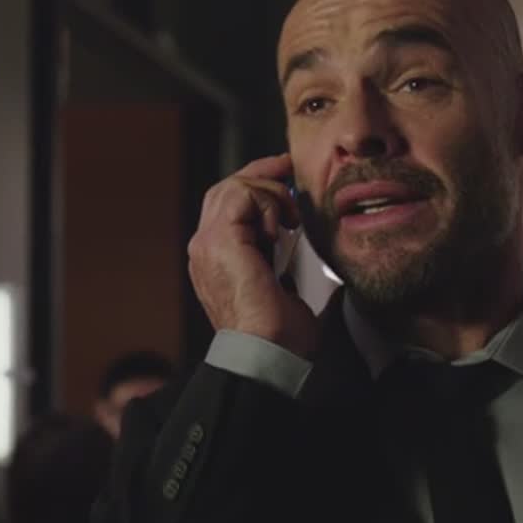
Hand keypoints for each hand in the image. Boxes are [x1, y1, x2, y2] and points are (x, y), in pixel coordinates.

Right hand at [187, 154, 319, 358]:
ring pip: (232, 187)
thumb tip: (317, 260)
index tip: (285, 180)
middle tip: (287, 170)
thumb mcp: (284, 290)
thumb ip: (287, 266)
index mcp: (216, 261)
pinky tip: (282, 224)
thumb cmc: (278, 335)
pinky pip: (241, 196)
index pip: (226, 208)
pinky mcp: (219, 240)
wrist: (267, 352)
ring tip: (291, 216)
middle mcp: (204, 249)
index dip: (256, 188)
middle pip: (224, 190)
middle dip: (260, 174)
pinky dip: (267, 202)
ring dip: (269, 193)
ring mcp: (207, 244)